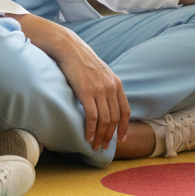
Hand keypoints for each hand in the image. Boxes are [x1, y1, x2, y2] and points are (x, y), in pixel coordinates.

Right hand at [10, 14, 131, 150]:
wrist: (69, 48)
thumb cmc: (82, 61)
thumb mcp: (101, 73)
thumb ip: (106, 87)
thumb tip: (106, 104)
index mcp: (116, 83)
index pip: (125, 110)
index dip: (124, 127)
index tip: (121, 140)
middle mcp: (110, 87)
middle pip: (115, 119)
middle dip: (110, 136)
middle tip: (104, 147)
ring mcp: (99, 90)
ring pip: (104, 120)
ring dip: (100, 136)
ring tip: (95, 145)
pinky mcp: (86, 92)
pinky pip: (92, 116)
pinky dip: (90, 130)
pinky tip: (87, 137)